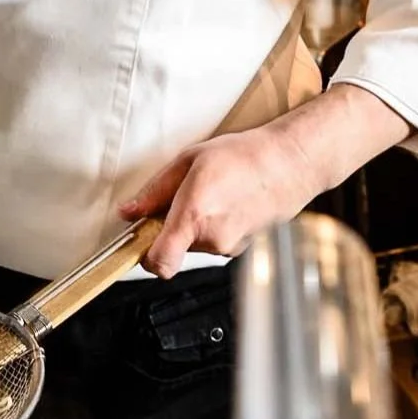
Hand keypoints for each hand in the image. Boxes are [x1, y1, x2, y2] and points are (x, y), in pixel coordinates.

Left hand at [116, 84, 411, 277]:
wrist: (289, 163)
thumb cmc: (242, 156)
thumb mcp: (189, 161)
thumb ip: (154, 191)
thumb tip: (128, 212)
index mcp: (194, 214)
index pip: (159, 262)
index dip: (142, 257)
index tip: (137, 240)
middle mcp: (212, 238)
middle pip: (171, 249)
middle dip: (168, 228)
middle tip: (179, 197)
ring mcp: (228, 247)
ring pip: (192, 246)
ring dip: (191, 226)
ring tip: (209, 194)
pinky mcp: (239, 249)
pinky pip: (211, 243)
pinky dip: (210, 228)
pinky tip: (224, 203)